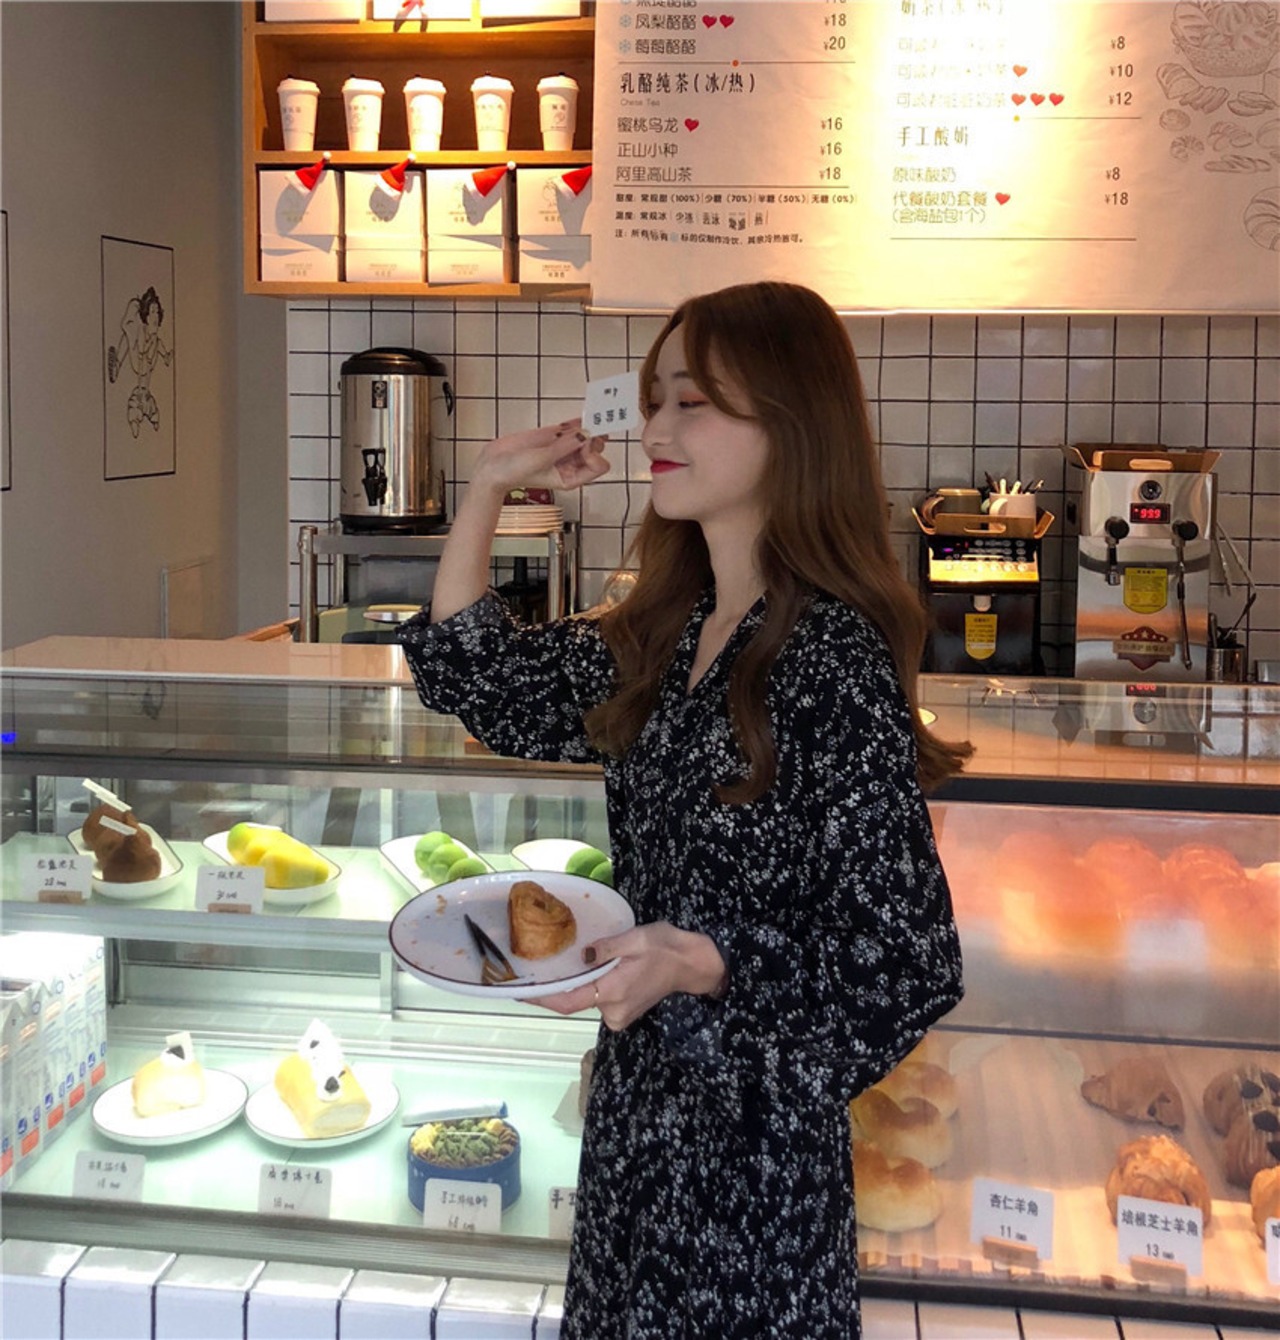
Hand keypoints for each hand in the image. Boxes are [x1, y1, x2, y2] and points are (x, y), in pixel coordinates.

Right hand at [472, 419, 607, 498]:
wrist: (494, 465)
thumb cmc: (514, 472)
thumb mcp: (542, 460)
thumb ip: (564, 447)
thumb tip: (585, 434)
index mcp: (570, 478)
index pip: (597, 466)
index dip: (592, 453)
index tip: (581, 444)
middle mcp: (570, 465)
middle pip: (595, 450)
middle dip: (593, 438)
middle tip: (587, 428)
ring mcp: (562, 450)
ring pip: (585, 437)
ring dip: (588, 427)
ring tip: (590, 416)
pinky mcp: (553, 437)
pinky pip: (571, 428)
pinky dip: (577, 422)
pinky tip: (582, 416)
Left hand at [532, 922, 725, 1030]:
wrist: (692, 964)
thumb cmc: (665, 947)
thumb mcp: (636, 937)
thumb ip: (606, 947)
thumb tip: (583, 954)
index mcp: (613, 991)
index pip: (567, 1001)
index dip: (540, 998)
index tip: (518, 991)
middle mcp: (613, 1010)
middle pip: (574, 1000)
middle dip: (557, 984)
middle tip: (537, 966)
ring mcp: (619, 1015)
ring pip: (586, 999)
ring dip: (577, 982)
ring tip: (569, 959)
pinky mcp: (623, 1013)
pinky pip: (597, 1000)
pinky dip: (589, 985)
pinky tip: (591, 967)